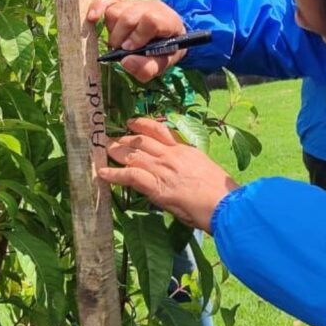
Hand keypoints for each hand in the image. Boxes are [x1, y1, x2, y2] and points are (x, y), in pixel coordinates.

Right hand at [83, 0, 189, 81]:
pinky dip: (97, 7)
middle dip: (120, 37)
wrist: (166, 35)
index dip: (137, 36)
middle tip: (122, 50)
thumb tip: (125, 61)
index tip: (130, 49)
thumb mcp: (164, 63)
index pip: (150, 19)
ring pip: (115, 10)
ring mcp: (136, 3)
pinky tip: (92, 18)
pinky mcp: (123, 2)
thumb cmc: (165, 50)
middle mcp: (151, 7)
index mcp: (167, 21)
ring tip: (119, 41)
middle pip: (128, 16)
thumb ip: (148, 67)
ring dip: (112, 30)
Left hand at [97, 116, 237, 231]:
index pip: (160, 131)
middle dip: (123, 139)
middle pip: (142, 141)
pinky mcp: (156, 186)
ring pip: (133, 154)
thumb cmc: (220, 192)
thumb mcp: (205, 169)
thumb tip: (180, 171)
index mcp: (185, 150)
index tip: (132, 123)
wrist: (224, 203)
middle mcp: (172, 155)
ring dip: (115, 152)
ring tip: (103, 150)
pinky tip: (102, 173)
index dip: (143, 125)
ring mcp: (163, 169)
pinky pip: (130, 175)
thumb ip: (189, 165)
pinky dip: (114, 173)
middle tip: (109, 138)